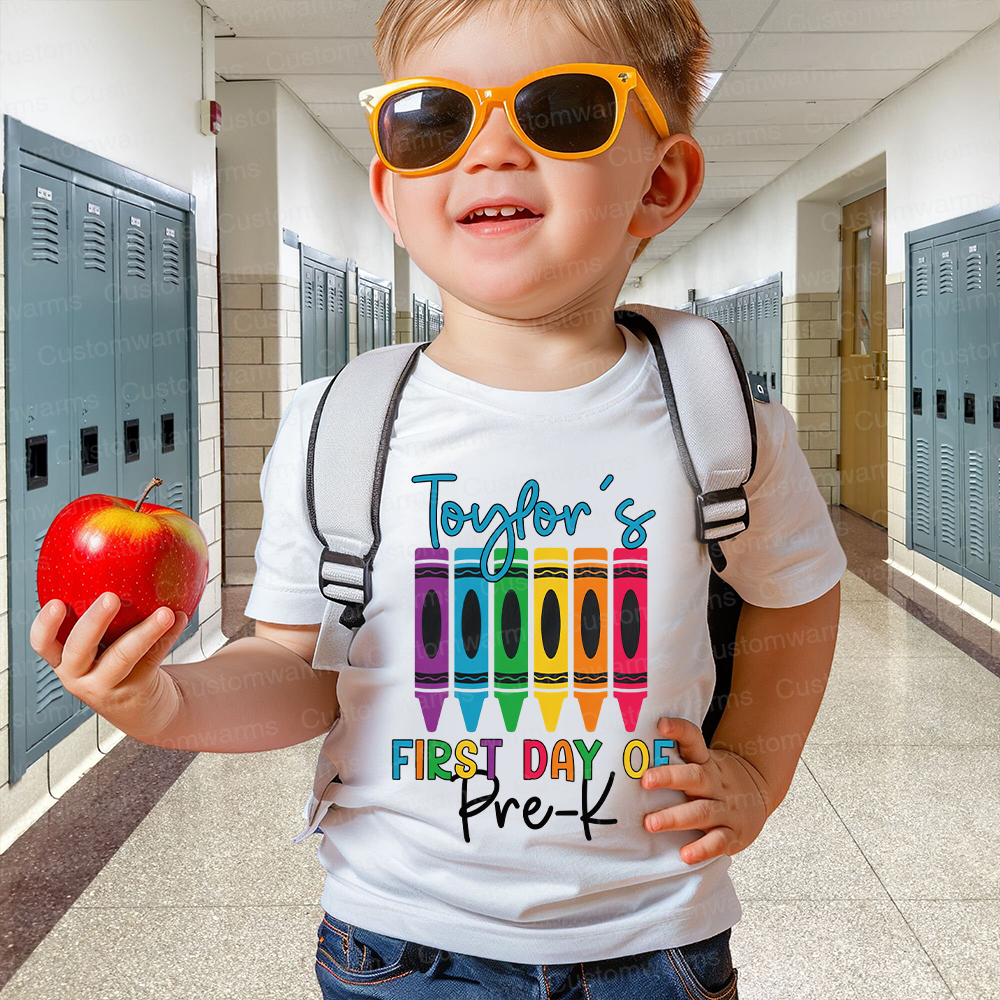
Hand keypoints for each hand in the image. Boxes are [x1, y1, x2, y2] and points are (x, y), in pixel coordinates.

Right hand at [30, 593, 187, 744]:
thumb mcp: (101, 645)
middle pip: (79, 649)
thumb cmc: (119, 663)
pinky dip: (168, 636)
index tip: (56, 602)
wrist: (143, 707)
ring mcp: (106, 686)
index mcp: (65, 659)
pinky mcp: (134, 691)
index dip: (45, 625)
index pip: (43, 643)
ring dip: (146, 631)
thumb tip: (118, 557)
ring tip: (165, 613)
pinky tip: (180, 618)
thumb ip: (103, 615)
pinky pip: (152, 658)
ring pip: (123, 656)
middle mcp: (79, 676)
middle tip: (111, 598)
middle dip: (93, 622)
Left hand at [641, 716, 770, 863]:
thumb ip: (675, 757)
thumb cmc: (716, 779)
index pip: (693, 740)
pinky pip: (717, 842)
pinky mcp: (732, 833)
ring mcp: (726, 808)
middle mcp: (715, 783)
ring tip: (651, 823)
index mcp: (705, 762)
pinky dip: (702, 849)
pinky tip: (685, 855)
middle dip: (669, 778)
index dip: (679, 731)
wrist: (759, 793)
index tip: (661, 725)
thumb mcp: (702, 762)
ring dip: (675, 818)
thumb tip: (629, 750)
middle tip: (645, 781)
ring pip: (701, 811)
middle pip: (694, 776)